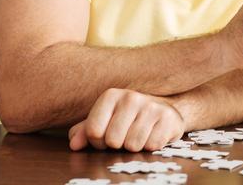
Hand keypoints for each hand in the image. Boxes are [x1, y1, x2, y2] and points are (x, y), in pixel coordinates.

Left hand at [68, 89, 184, 151]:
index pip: (93, 131)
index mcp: (111, 96)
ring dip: (135, 147)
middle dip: (118, 145)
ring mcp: (151, 106)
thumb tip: (74, 145)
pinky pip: (152, 146)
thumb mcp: (105, 121)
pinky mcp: (168, 117)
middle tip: (125, 136)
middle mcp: (131, 97)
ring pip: (133, 145)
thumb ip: (84, 131)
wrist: (163, 109)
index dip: (98, 142)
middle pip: (113, 140)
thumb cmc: (127, 118)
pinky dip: (151, 146)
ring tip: (140, 135)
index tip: (107, 136)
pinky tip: (153, 134)